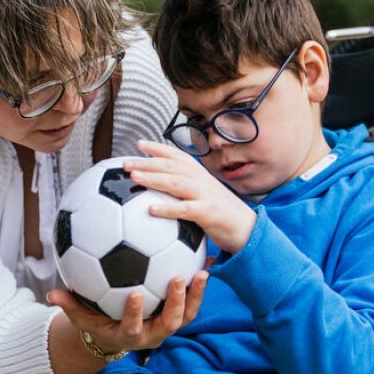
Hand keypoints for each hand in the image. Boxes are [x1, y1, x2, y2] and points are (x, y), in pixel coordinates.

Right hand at [47, 269, 206, 355]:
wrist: (117, 338)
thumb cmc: (98, 323)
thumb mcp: (82, 318)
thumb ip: (70, 306)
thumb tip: (51, 294)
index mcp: (130, 335)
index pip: (133, 326)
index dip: (135, 312)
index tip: (135, 293)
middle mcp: (153, 334)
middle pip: (170, 323)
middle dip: (176, 302)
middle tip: (177, 278)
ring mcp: (168, 327)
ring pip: (187, 315)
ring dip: (196, 295)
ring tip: (202, 272)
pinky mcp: (178, 317)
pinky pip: (193, 303)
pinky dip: (200, 286)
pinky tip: (208, 262)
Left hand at [124, 140, 256, 254]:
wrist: (247, 229)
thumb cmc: (220, 214)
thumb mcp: (203, 196)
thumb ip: (185, 190)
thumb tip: (159, 191)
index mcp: (199, 174)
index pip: (176, 156)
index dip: (157, 148)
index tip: (139, 144)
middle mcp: (201, 179)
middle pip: (170, 166)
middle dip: (147, 162)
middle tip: (125, 163)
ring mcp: (205, 194)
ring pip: (175, 182)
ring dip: (153, 178)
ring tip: (134, 178)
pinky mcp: (208, 212)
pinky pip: (185, 209)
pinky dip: (168, 208)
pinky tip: (151, 210)